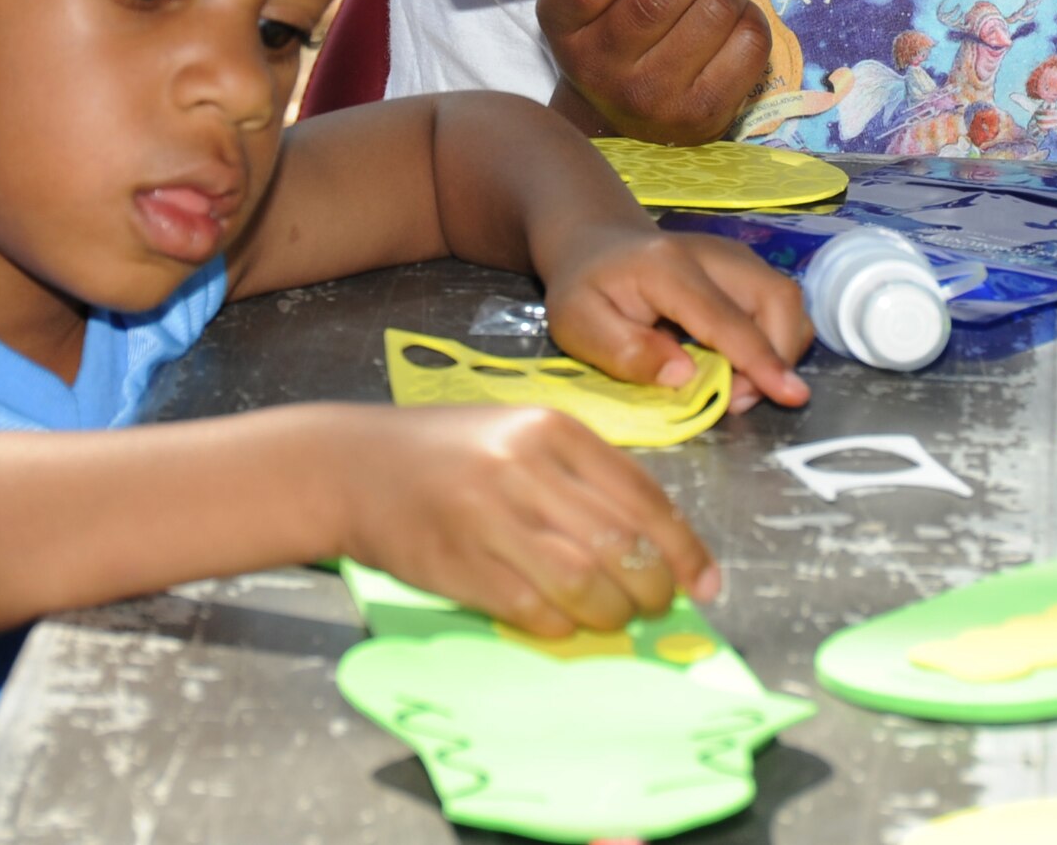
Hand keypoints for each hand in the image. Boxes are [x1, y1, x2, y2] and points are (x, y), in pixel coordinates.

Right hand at [332, 404, 718, 636]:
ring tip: (614, 619)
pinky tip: (563, 623)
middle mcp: (526, 468)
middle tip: (656, 607)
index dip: (683, 548)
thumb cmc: (448, 452)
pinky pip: (533, 609)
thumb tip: (652, 545)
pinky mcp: (460, 563)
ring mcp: (491, 517)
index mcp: (553, 429)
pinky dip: (561, 626)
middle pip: (621, 545)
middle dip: (653, 589)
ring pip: (584, 583)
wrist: (352, 466)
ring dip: (611, 614)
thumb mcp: (522, 435)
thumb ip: (583, 479)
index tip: (704, 582)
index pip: (643, 496)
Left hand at [542, 221, 811, 413]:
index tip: (790, 395)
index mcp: (667, 268)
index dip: (760, 359)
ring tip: (735, 385)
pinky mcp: (745, 267)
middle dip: (776, 357)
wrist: (597, 246)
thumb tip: (685, 376)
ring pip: (786, 302)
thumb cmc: (585, 289)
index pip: (726, 317)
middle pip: (776, 298)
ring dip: (778, 351)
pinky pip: (778, 306)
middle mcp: (712, 253)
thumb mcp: (579, 325)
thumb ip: (627, 353)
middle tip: (736, 398)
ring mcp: (735, 256)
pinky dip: (772, 341)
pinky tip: (737, 363)